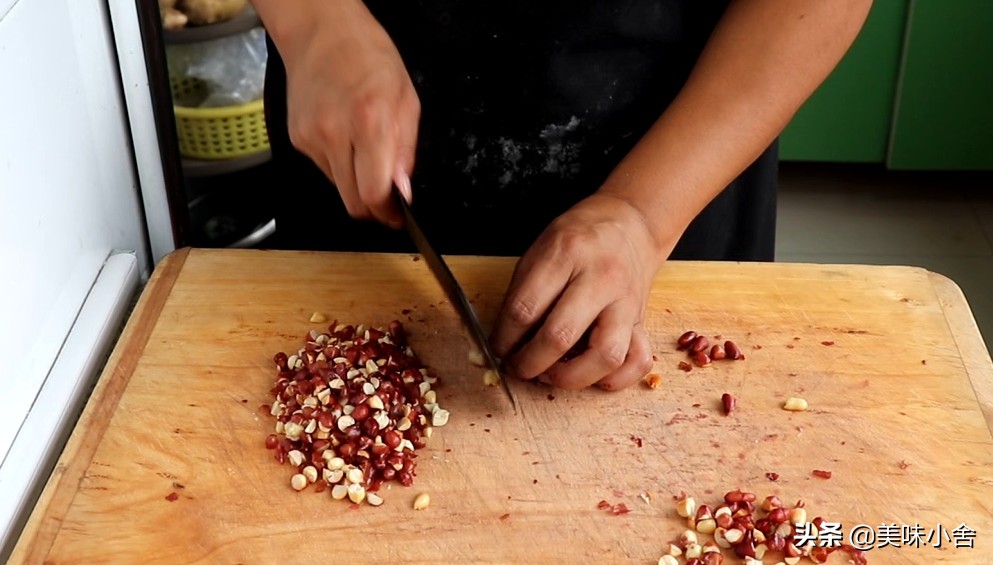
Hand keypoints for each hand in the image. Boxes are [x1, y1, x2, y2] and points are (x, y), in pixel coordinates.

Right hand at [279, 0, 418, 226]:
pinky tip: (345, 137)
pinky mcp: (297, 140)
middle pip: (352, 202)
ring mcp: (311, 138)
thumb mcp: (407, 100)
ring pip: (339, 188)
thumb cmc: (368, 57)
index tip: (397, 215)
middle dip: (373, 205)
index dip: (387, 212)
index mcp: (369, 121)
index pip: (373, 193)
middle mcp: (335, 133)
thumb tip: (402, 191)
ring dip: (356, 181)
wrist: (320, 32)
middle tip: (387, 195)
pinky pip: (324, 169)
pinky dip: (339, 163)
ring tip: (364, 148)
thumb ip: (405, 151)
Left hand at [490, 193, 663, 390]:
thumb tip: (505, 340)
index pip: (525, 308)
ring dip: (571, 377)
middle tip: (516, 368)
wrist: (632, 222)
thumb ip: (523, 291)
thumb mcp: (541, 248)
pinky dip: (614, 379)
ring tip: (550, 375)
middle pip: (559, 335)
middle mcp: (600, 279)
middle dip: (529, 363)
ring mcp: (626, 302)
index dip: (504, 338)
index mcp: (567, 254)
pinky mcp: (642, 320)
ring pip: (605, 356)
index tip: (497, 348)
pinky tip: (590, 375)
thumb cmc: (580, 236)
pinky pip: (637, 361)